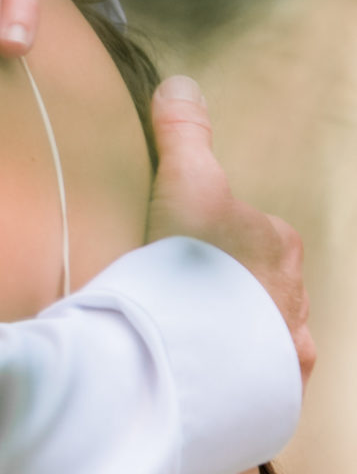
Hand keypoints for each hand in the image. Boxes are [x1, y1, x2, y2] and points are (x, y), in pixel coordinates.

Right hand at [148, 76, 313, 384]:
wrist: (199, 349)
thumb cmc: (196, 262)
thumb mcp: (184, 182)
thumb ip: (183, 134)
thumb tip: (180, 83)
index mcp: (277, 244)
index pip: (249, 232)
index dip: (212, 239)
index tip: (179, 252)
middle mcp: (295, 294)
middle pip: (259, 285)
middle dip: (228, 291)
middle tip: (180, 299)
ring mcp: (287, 345)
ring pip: (262, 332)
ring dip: (233, 336)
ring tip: (190, 343)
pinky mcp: (273, 390)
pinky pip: (256, 379)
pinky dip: (235, 377)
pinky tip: (206, 378)